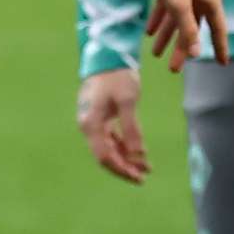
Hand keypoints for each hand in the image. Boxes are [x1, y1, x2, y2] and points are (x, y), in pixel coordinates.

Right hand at [77, 68, 149, 184]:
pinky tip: (138, 152)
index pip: (104, 156)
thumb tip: (138, 155)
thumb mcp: (127, 101)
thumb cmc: (117, 76)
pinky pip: (110, 138)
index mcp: (91, 123)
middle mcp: (88, 126)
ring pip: (108, 148)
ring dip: (126, 158)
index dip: (122, 169)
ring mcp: (92, 122)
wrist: (107, 56)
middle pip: (104, 155)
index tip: (139, 177)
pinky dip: (124, 146)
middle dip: (124, 167)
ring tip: (145, 167)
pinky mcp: (99, 117)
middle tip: (144, 177)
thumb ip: (132, 129)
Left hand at [147, 0, 227, 69]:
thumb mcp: (179, 5)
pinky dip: (159, 20)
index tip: (222, 63)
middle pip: (193, 28)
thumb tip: (195, 53)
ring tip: (154, 54)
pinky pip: (167, 8)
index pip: (218, 29)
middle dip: (182, 48)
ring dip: (167, 36)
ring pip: (177, 19)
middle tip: (173, 69)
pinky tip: (149, 33)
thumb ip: (188, 30)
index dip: (220, 47)